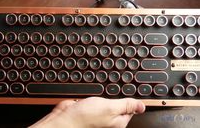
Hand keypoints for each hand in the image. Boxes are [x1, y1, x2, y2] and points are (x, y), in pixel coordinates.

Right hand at [30, 97, 144, 127]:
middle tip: (118, 86)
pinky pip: (98, 97)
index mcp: (118, 121)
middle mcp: (110, 118)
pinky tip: (97, 90)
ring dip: (107, 93)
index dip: (133, 98)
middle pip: (120, 103)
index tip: (134, 89)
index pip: (132, 109)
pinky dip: (98, 93)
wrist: (65, 117)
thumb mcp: (110, 108)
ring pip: (108, 99)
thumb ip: (126, 105)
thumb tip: (142, 106)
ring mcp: (100, 112)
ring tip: (107, 88)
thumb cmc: (85, 117)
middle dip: (118, 94)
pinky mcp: (91, 106)